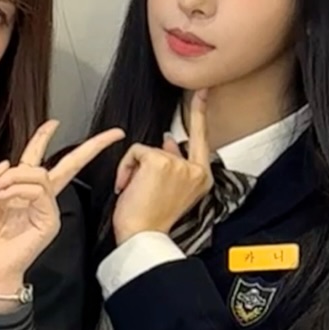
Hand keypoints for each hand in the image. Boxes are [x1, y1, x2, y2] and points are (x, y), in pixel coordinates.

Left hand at [0, 121, 124, 301]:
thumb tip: (7, 161)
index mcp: (21, 192)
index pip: (37, 160)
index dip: (44, 139)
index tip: (54, 123)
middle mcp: (38, 198)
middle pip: (69, 165)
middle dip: (89, 147)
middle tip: (110, 134)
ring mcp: (47, 209)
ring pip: (38, 175)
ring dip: (11, 178)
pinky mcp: (49, 220)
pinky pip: (36, 192)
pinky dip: (15, 189)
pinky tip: (0, 197)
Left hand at [112, 91, 213, 242]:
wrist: (142, 237)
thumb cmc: (151, 219)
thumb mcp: (169, 190)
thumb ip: (174, 162)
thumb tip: (171, 140)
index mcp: (202, 178)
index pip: (203, 139)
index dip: (201, 113)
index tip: (203, 93)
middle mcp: (196, 170)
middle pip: (171, 144)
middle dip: (159, 146)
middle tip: (179, 119)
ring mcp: (179, 164)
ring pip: (148, 150)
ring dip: (134, 168)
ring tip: (133, 190)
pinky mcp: (160, 161)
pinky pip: (135, 152)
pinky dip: (125, 167)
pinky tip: (127, 186)